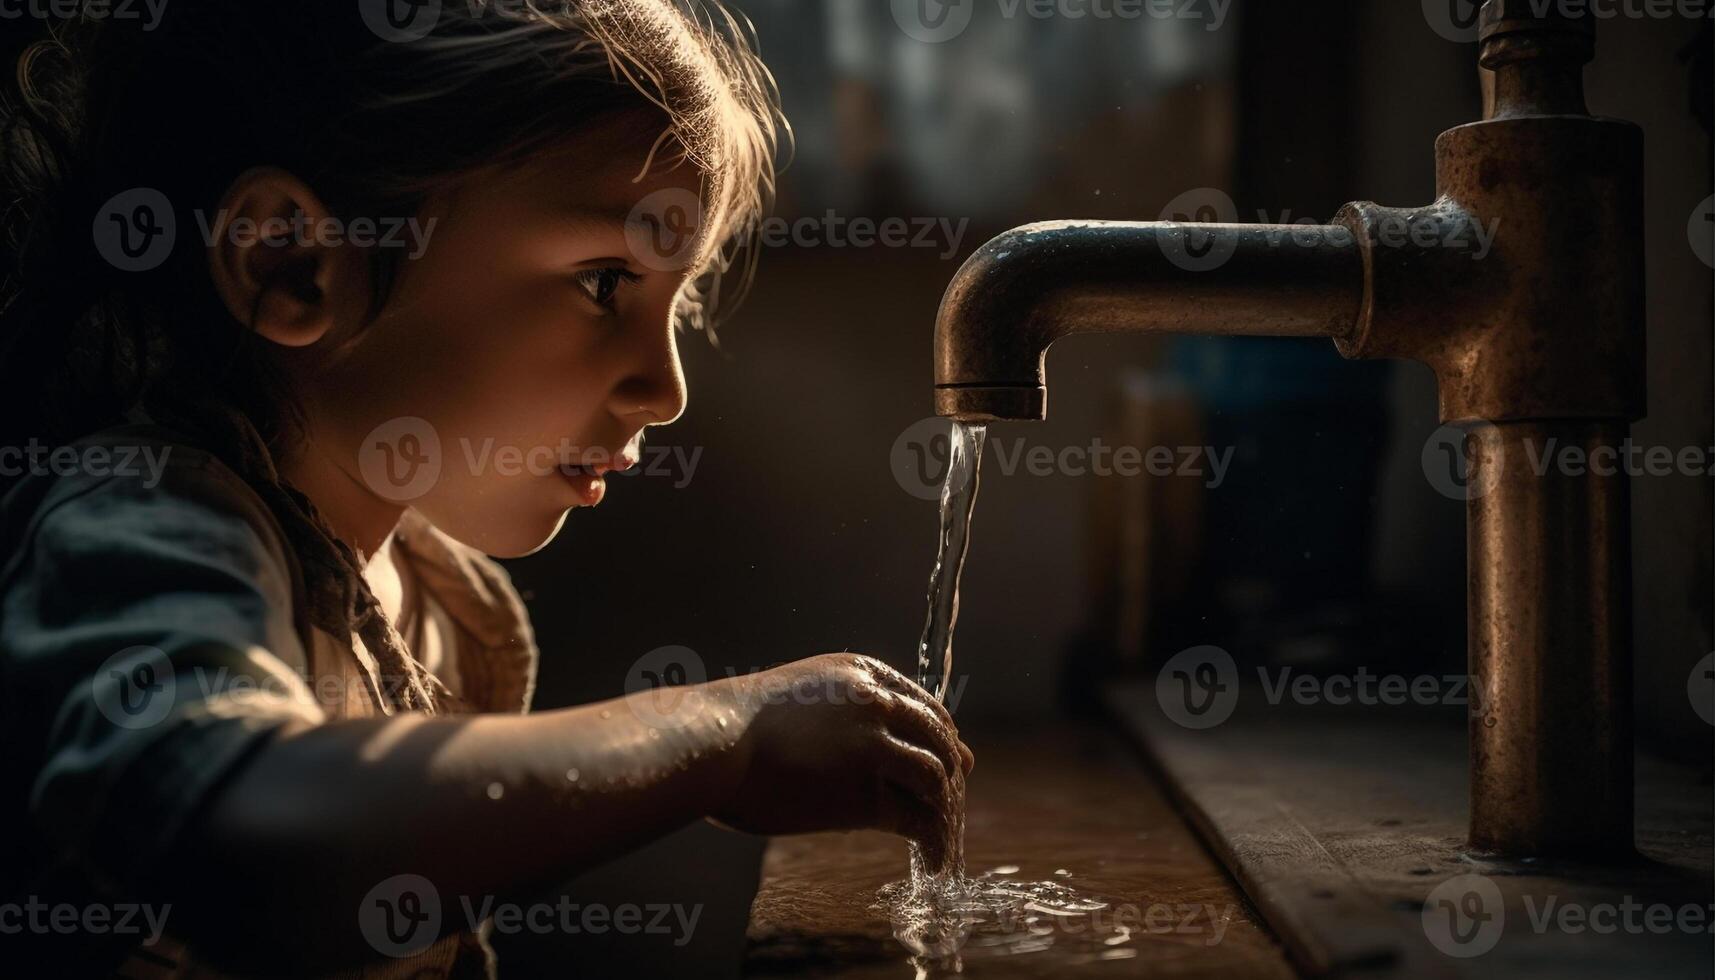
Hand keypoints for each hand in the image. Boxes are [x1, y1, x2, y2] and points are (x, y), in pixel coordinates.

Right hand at [710, 654, 974, 869]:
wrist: (713, 741)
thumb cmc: (737, 726)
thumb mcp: (800, 697)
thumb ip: (840, 715)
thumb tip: (862, 751)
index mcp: (862, 674)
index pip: (926, 706)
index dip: (943, 738)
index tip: (953, 760)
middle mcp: (878, 704)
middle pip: (939, 740)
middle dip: (953, 774)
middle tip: (951, 803)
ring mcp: (876, 747)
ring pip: (936, 779)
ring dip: (945, 811)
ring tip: (940, 838)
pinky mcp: (866, 794)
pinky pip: (918, 820)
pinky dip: (934, 841)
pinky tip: (933, 859)